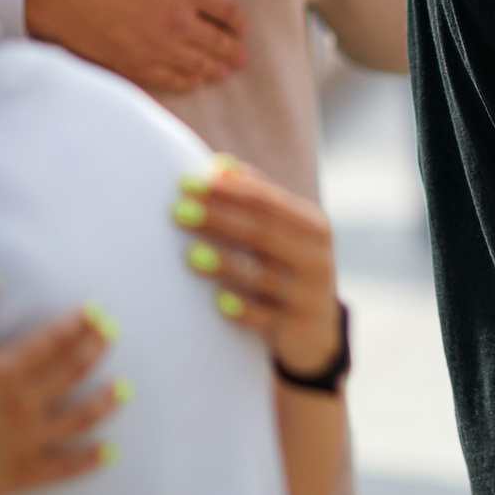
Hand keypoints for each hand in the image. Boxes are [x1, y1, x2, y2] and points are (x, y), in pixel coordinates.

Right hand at [0, 270, 120, 494]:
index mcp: (4, 372)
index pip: (52, 341)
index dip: (77, 324)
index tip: (96, 311)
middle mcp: (24, 404)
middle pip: (72, 372)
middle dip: (95, 349)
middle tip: (112, 333)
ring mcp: (26, 441)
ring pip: (80, 417)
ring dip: (105, 401)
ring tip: (124, 388)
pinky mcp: (20, 475)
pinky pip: (64, 466)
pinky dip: (89, 459)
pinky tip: (109, 451)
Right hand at [26, 0, 248, 91]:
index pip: (227, 10)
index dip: (238, 21)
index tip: (241, 27)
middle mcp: (177, 22)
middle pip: (217, 43)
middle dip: (232, 51)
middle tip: (240, 58)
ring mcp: (155, 46)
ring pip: (197, 65)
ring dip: (213, 69)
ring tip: (221, 72)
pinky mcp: (132, 64)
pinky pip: (169, 79)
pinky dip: (185, 81)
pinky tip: (190, 81)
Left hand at [173, 156, 343, 378]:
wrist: (316, 331)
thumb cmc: (286, 268)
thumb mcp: (282, 232)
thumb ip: (256, 198)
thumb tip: (218, 164)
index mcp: (312, 226)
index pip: (268, 200)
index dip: (230, 190)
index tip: (188, 182)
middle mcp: (316, 257)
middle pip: (264, 234)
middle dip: (220, 220)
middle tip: (178, 211)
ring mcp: (308, 295)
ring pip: (264, 277)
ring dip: (226, 265)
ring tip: (190, 255)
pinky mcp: (296, 329)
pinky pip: (266, 320)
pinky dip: (243, 311)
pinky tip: (218, 302)